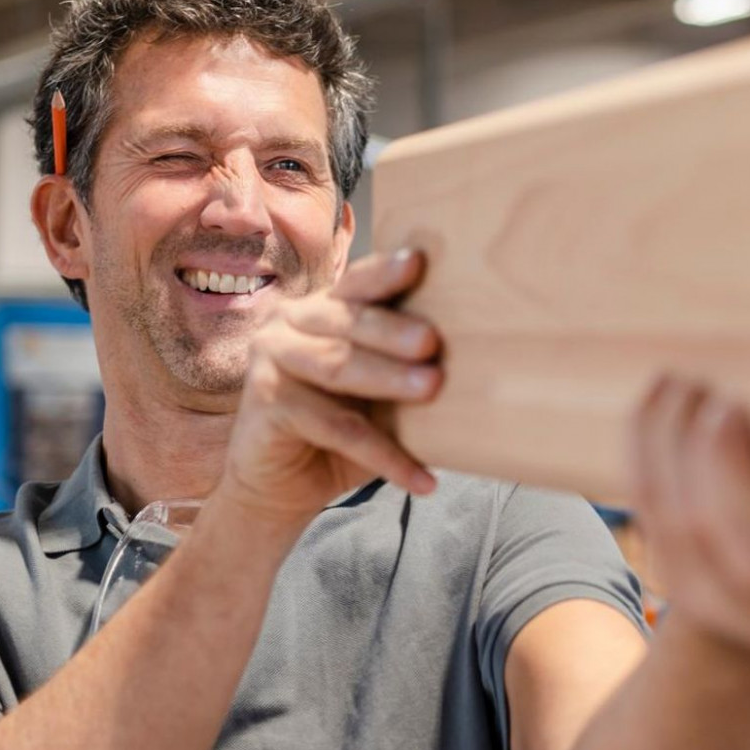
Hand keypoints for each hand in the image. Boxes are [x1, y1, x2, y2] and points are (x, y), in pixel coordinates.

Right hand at [212, 249, 441, 553]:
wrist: (280, 486)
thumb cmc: (340, 428)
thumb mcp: (375, 392)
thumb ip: (402, 364)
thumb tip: (482, 356)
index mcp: (322, 308)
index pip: (356, 283)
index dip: (384, 272)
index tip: (419, 263)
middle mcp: (290, 323)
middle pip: (349, 322)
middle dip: (395, 331)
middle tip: (432, 342)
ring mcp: (271, 360)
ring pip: (339, 367)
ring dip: (389, 380)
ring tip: (433, 389)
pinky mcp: (266, 404)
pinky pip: (336, 429)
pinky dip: (385, 456)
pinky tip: (423, 478)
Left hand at [627, 375, 749, 661]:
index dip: (734, 484)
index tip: (734, 407)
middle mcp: (745, 611)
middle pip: (696, 527)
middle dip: (692, 445)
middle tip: (710, 381)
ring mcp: (694, 591)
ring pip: (660, 508)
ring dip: (664, 433)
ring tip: (685, 373)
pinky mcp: (660, 560)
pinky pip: (638, 497)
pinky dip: (644, 440)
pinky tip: (661, 390)